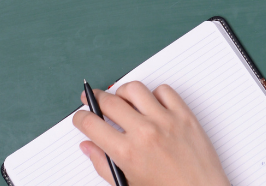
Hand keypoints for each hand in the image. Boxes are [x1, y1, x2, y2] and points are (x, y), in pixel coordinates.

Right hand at [72, 82, 230, 185]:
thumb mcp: (128, 184)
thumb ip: (104, 164)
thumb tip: (88, 147)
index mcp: (128, 153)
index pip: (91, 124)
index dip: (80, 118)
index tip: (81, 117)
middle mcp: (146, 132)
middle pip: (109, 101)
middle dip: (95, 99)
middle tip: (93, 101)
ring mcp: (166, 120)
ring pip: (135, 89)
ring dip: (123, 92)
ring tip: (121, 100)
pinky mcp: (185, 114)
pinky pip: (164, 90)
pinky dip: (154, 94)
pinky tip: (151, 104)